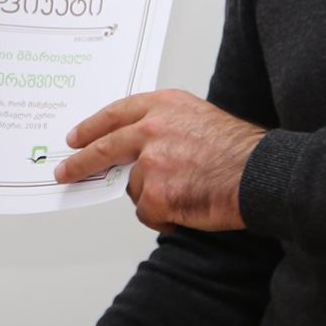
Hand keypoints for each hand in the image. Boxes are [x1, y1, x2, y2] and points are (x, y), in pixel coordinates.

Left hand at [56, 89, 264, 232]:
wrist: (259, 174)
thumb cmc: (240, 151)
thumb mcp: (200, 118)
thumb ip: (167, 126)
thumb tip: (142, 149)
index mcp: (163, 107)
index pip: (116, 114)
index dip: (93, 127)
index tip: (76, 137)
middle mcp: (151, 129)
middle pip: (104, 147)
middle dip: (81, 162)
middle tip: (66, 170)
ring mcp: (150, 162)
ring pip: (134, 187)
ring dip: (154, 197)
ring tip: (187, 194)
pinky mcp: (155, 193)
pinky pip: (148, 213)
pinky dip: (164, 218)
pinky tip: (187, 210)